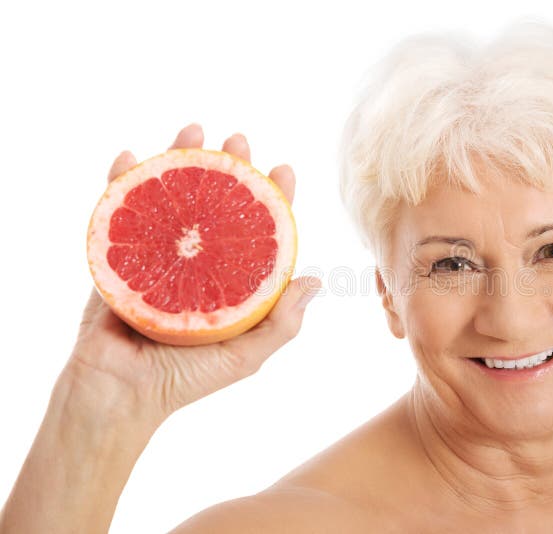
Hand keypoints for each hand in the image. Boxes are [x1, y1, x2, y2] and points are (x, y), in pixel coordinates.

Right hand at [63, 123, 320, 427]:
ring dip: (180, 159)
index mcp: (227, 282)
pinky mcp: (117, 258)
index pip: (255, 232)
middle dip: (228, 168)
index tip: (284, 169)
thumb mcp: (244, 356)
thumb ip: (280, 324)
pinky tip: (131, 155)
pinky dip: (121, 182)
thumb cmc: (185, 382)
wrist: (118, 397)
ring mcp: (157, 257)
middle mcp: (195, 264)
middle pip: (214, 205)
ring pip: (172, 197)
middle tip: (239, 140)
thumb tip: (316, 281)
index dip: (271, 200)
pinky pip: (118, 212)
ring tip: (194, 129)